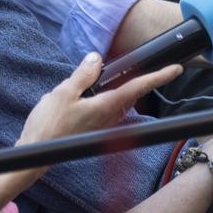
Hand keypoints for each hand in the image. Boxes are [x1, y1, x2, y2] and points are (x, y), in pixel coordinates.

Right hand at [18, 53, 181, 146]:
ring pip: (114, 101)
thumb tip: (95, 59)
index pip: (139, 86)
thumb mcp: (64, 92)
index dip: (159, 77)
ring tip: (76, 92)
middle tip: (101, 75)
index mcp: (108, 105)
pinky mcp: (95, 129)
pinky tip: (75, 102)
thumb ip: (83, 75)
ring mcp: (104, 125)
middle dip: (123, 81)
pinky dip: (96, 101)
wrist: (36, 153)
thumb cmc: (49, 125)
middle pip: (127, 92)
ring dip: (106, 92)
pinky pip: (103, 109)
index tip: (176, 69)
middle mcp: (111, 117)